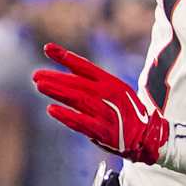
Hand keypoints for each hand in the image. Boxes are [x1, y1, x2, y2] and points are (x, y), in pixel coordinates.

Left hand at [33, 43, 168, 162]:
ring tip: (40, 86)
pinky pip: (82, 122)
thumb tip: (67, 77)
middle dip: (56, 78)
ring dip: (58, 92)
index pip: (85, 66)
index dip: (66, 57)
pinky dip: (67, 116)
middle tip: (36, 75)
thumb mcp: (117, 92)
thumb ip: (95, 85)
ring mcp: (108, 113)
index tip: (48, 48)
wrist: (148, 137)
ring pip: (78, 100)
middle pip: (78, 84)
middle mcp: (110, 96)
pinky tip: (52, 109)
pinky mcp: (105, 132)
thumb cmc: (128, 112)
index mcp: (112, 83)